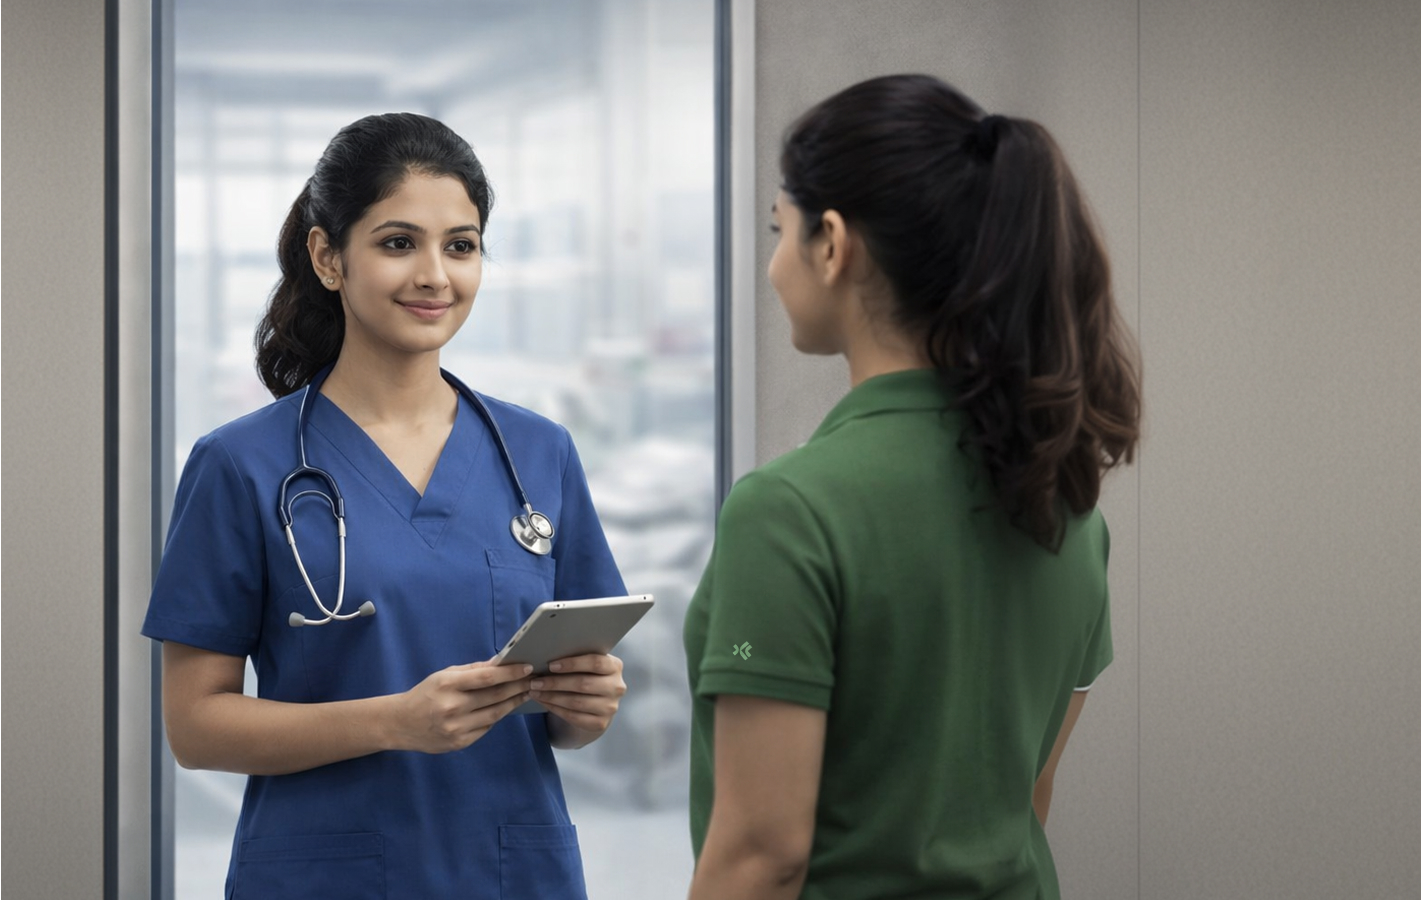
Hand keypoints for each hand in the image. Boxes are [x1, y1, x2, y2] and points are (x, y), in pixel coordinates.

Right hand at [391, 661, 532, 753]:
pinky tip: (505, 708)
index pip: (487, 678)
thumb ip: (472, 670)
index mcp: (448, 685)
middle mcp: (453, 707)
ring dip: (513, 703)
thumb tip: (501, 663)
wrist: (401, 724)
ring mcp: (456, 728)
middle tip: (534, 680)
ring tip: (525, 693)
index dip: (510, 673)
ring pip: (495, 715)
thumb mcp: (444, 675)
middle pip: (495, 696)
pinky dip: (497, 717)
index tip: (528, 667)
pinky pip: (486, 728)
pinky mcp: (459, 743)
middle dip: (518, 687)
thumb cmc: (425, 694)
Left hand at [529, 653, 625, 736]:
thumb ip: (576, 657)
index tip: (551, 665)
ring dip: (552, 697)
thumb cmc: (587, 675)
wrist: (598, 702)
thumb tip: (547, 654)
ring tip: (535, 692)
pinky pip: (574, 717)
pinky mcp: (600, 723)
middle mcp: (616, 687)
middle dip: (556, 683)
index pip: (596, 663)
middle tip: (535, 681)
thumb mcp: (587, 665)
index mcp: (615, 666)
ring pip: (576, 702)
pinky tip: (544, 702)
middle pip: (583, 684)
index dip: (572, 664)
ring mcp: (610, 707)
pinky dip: (555, 709)